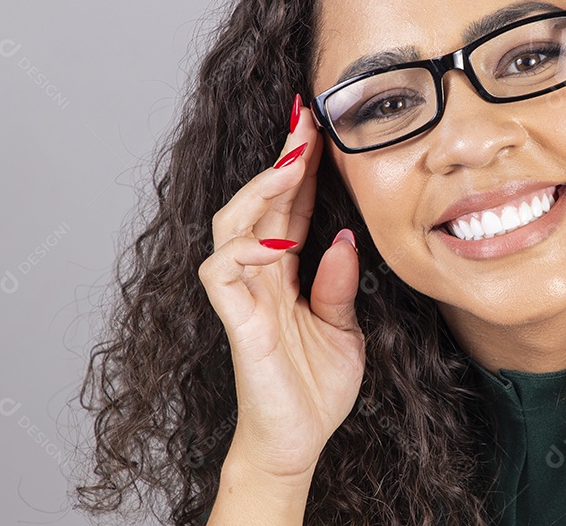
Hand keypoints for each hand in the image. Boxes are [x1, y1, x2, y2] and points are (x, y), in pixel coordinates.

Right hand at [197, 95, 364, 481]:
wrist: (299, 441)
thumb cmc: (315, 386)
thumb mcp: (344, 325)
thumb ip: (339, 282)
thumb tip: (343, 238)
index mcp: (285, 273)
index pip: (287, 208)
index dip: (300, 170)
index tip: (318, 131)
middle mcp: (259, 277)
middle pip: (258, 204)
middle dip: (281, 161)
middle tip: (304, 124)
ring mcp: (244, 296)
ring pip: (230, 226)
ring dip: (260, 191)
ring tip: (291, 163)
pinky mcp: (237, 322)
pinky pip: (221, 273)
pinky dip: (242, 249)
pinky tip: (275, 238)